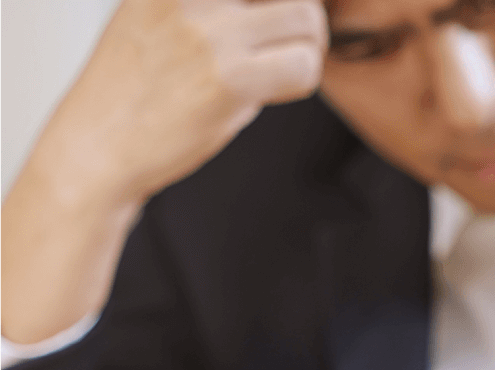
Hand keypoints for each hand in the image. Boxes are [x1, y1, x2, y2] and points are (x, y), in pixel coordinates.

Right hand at [42, 0, 328, 206]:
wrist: (97, 142)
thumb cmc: (137, 86)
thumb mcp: (164, 14)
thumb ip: (219, 6)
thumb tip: (293, 8)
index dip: (277, 4)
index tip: (269, 23)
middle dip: (303, 20)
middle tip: (288, 47)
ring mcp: (210, 33)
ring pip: (306, 21)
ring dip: (307, 50)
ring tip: (279, 71)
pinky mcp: (228, 79)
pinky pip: (303, 67)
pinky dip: (301, 81)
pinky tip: (268, 93)